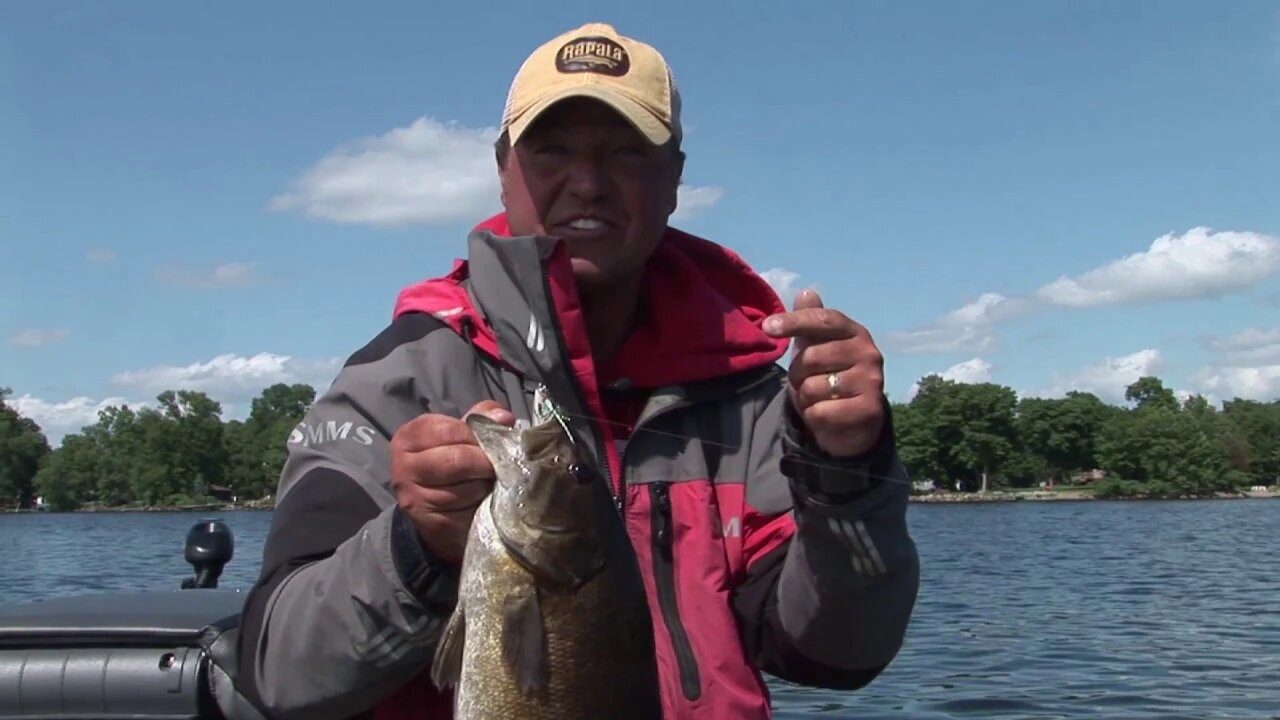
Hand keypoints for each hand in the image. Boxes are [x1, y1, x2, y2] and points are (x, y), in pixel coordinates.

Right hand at [389, 399, 515, 564]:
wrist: (433, 508)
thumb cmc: (449, 461)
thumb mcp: (460, 434)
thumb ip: (480, 419)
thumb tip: (503, 417)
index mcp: (409, 436)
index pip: (450, 430)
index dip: (476, 437)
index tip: (488, 443)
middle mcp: (403, 467)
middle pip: (457, 460)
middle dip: (484, 463)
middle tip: (494, 466)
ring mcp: (413, 498)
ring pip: (464, 489)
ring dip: (484, 486)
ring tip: (486, 483)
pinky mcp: (430, 524)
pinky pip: (466, 513)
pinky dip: (480, 506)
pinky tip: (480, 502)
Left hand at [764, 289, 885, 457]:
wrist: (853, 422)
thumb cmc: (829, 377)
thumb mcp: (816, 347)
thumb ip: (810, 321)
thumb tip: (806, 293)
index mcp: (855, 333)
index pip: (823, 320)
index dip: (794, 321)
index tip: (767, 327)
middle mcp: (869, 353)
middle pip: (811, 357)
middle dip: (797, 374)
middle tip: (806, 382)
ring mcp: (872, 382)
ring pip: (813, 388)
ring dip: (805, 398)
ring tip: (819, 400)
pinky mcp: (870, 410)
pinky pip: (821, 413)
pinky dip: (814, 417)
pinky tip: (826, 416)